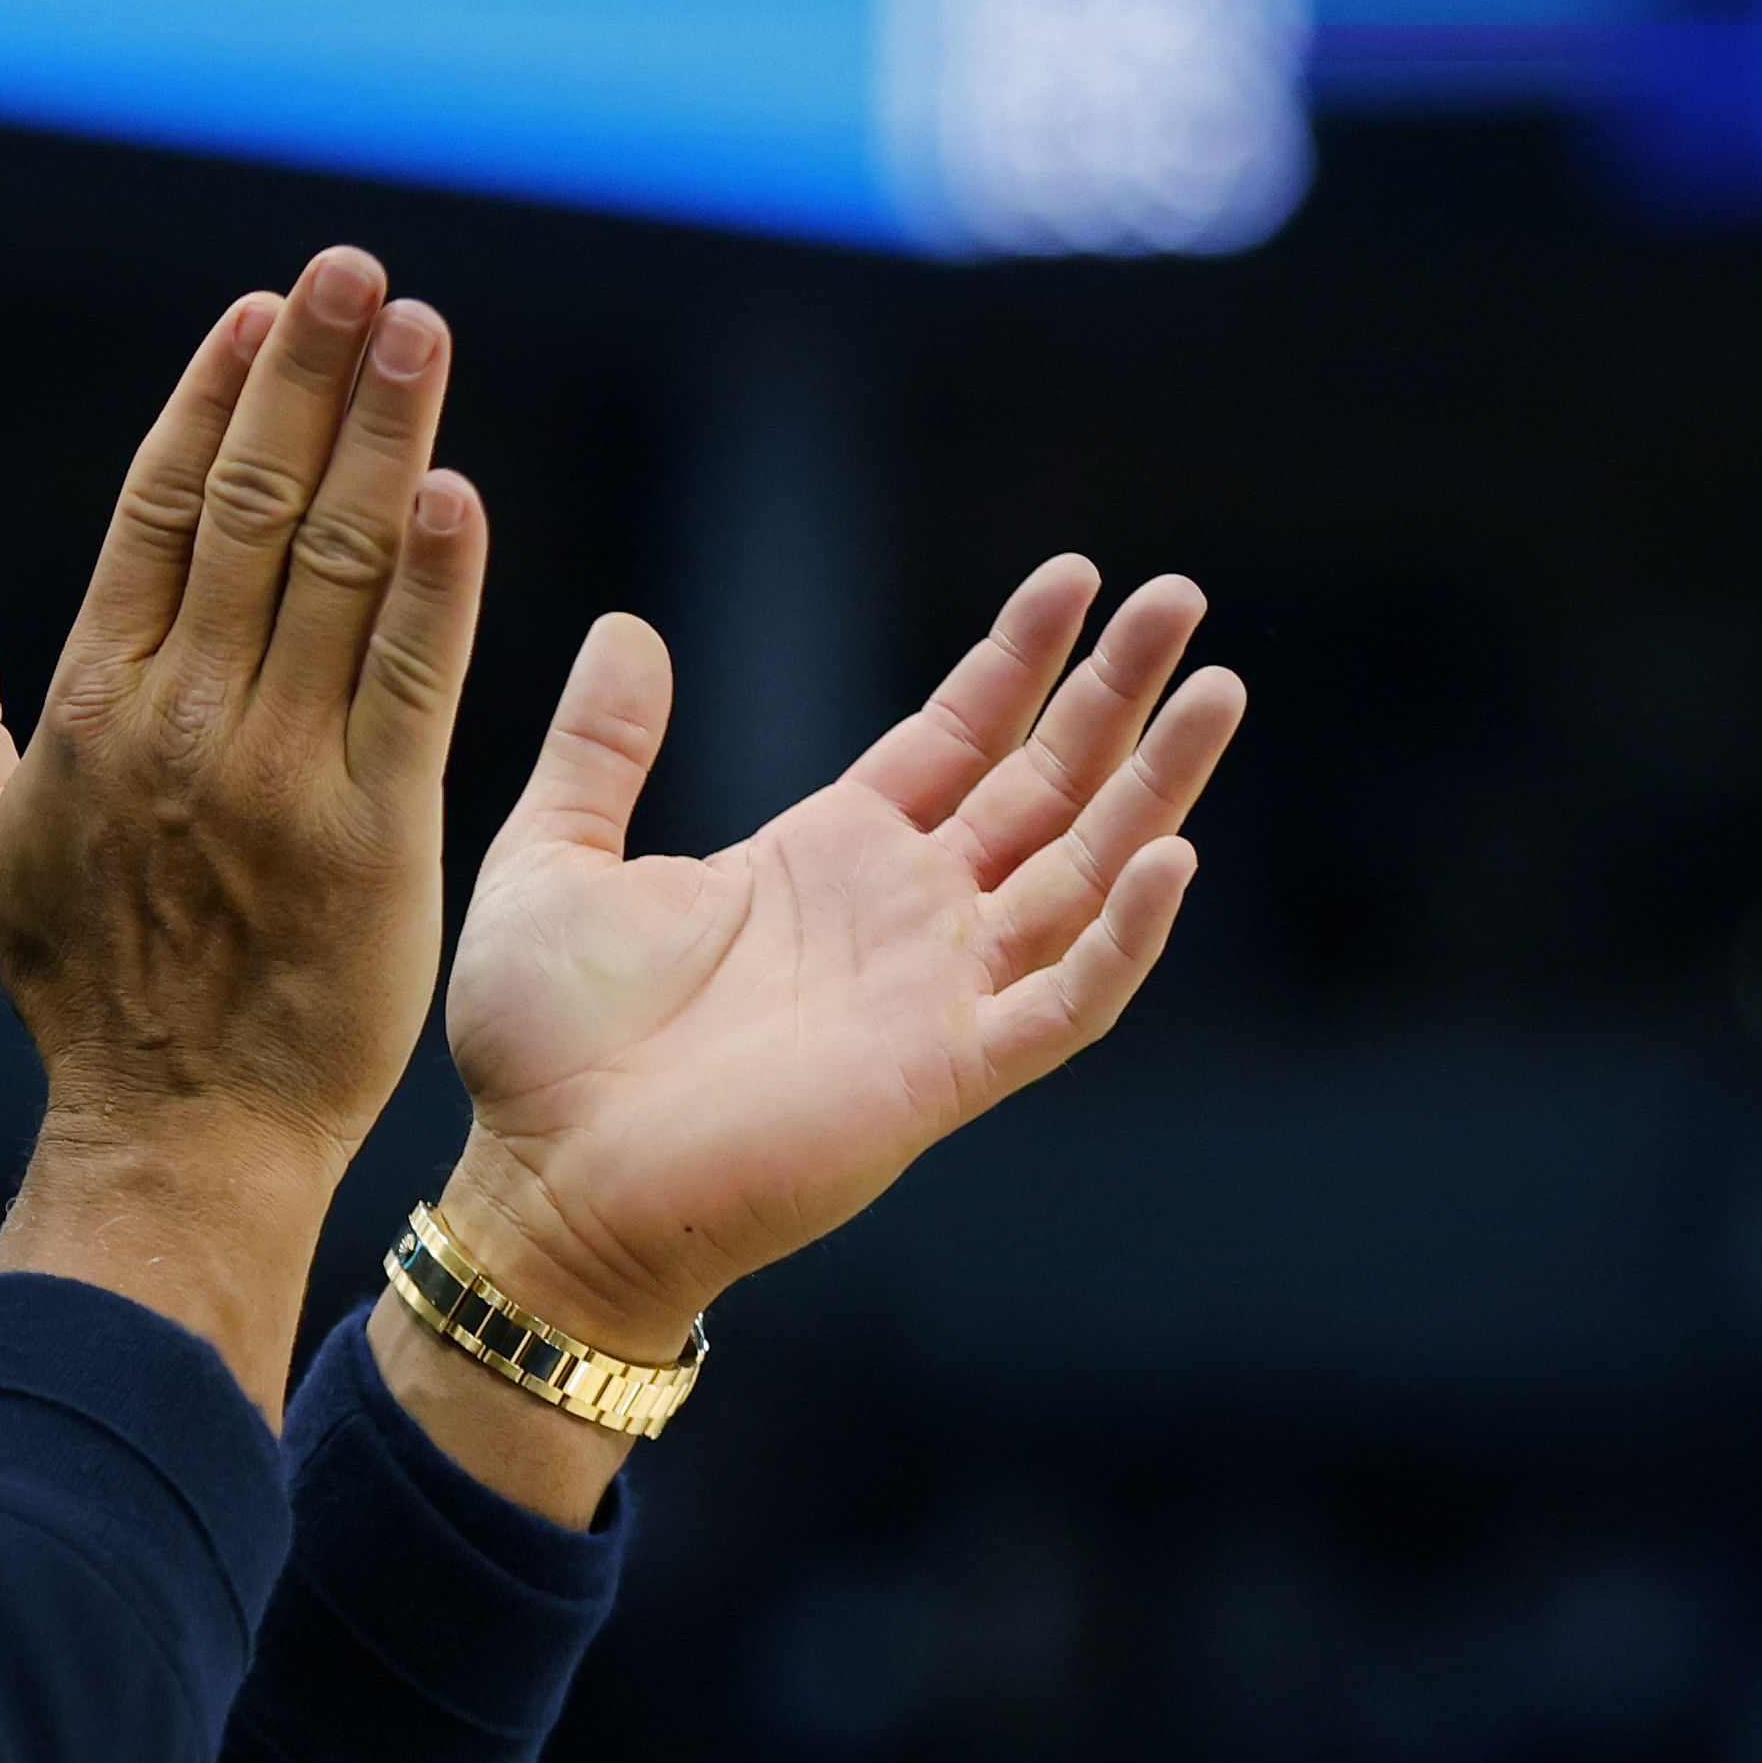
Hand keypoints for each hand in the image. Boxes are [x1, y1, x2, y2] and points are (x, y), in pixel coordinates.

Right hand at [0, 248, 488, 1409]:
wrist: (173, 1138)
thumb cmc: (82, 1000)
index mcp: (93, 706)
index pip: (156, 514)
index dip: (212, 402)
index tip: (260, 315)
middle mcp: (180, 718)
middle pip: (248, 508)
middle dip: (303, 376)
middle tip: (351, 268)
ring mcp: (275, 771)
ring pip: (331, 566)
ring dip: (380, 434)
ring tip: (417, 324)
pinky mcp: (371, 832)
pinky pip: (410, 678)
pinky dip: (434, 581)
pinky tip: (456, 490)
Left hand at [434, 557, 1243, 1363]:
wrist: (541, 1187)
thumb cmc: (541, 1048)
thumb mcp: (555, 858)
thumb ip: (600, 747)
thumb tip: (625, 629)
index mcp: (825, 856)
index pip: (956, 738)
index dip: (1018, 660)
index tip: (1077, 575)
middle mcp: (902, 917)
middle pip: (1044, 785)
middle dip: (1115, 694)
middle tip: (1183, 598)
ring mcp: (936, 993)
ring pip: (1083, 872)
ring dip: (1155, 785)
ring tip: (1220, 689)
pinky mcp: (946, 1073)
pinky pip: (1064, 999)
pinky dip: (1125, 935)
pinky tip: (1173, 854)